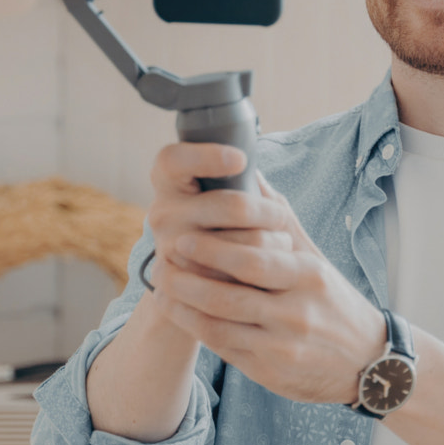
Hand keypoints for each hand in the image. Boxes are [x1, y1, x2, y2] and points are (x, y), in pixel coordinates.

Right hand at [143, 143, 295, 286]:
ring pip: (249, 243)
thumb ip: (233, 178)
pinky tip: (270, 273)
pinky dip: (267, 274)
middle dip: (270, 212)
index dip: (206, 157)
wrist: (191, 283)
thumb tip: (253, 169)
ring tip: (281, 244)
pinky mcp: (189, 287)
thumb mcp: (218, 193)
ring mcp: (171, 252)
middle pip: (234, 207)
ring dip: (276, 243)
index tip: (240, 160)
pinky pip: (246, 278)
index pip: (174, 160)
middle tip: (280, 217)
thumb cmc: (218, 222)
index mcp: (167, 181)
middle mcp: (162, 214)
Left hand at [153, 173, 388, 404]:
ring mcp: (282, 346)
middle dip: (188, 278)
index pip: (254, 259)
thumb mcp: (315, 257)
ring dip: (183, 305)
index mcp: (309, 276)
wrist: (369, 361)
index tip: (183, 236)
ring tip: (161, 286)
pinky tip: (179, 312)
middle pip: (229, 295)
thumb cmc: (332, 300)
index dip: (213, 250)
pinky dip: (197, 329)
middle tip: (161, 259)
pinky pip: (224, 348)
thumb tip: (250, 169)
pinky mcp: (270, 372)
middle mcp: (296, 312)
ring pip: (219, 325)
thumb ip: (279, 218)